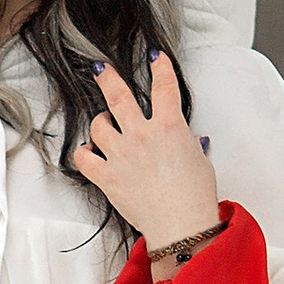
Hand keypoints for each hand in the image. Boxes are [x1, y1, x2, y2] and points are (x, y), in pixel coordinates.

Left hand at [73, 52, 218, 251]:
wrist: (180, 225)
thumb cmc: (194, 196)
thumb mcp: (199, 161)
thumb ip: (189, 144)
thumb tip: (189, 140)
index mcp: (169, 127)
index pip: (164, 87)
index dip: (160, 68)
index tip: (155, 58)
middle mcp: (141, 135)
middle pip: (117, 96)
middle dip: (108, 78)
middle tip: (101, 69)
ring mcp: (120, 155)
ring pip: (98, 125)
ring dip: (100, 122)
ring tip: (105, 125)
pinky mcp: (107, 176)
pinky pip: (84, 157)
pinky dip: (84, 152)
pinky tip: (89, 151)